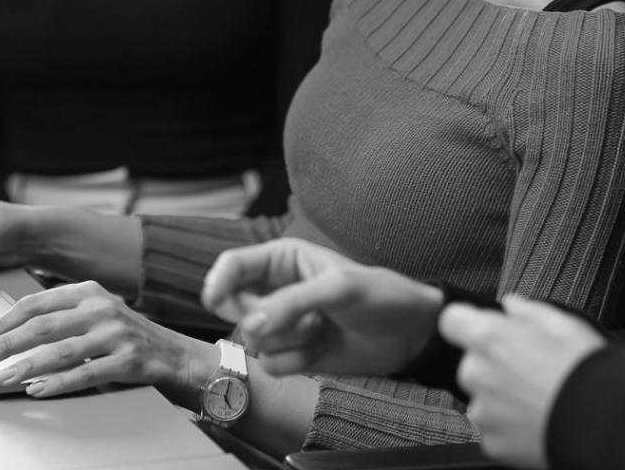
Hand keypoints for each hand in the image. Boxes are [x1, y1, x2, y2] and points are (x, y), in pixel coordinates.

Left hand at [0, 280, 216, 401]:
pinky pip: (85, 374)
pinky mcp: (127, 360)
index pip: (37, 302)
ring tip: (2, 377)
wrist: (174, 353)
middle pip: (43, 325)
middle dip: (6, 344)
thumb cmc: (126, 336)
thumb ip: (61, 316)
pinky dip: (57, 383)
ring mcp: (116, 334)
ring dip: (25, 366)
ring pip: (60, 351)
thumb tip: (11, 333)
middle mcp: (101, 308)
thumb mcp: (95, 313)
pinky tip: (37, 388)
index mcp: (89, 291)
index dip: (6, 321)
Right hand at [201, 238, 443, 376]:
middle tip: (300, 315)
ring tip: (321, 328)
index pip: (233, 265)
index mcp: (282, 259)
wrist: (409, 333)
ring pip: (252, 340)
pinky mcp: (292, 354)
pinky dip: (296, 362)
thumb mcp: (338, 289)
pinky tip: (322, 349)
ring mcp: (283, 324)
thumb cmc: (380, 296)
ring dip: (287, 340)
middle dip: (263, 318)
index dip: (218, 282)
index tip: (215, 301)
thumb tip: (250, 326)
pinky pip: (271, 365)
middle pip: (235, 308)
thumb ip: (291, 303)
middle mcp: (275, 291)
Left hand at [440, 297, 605, 469]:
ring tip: (539, 399)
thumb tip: (511, 306)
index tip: (484, 330)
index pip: (451, 320)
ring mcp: (484, 412)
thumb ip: (527, 310)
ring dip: (502, 398)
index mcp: (490, 338)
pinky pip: (494, 430)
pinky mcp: (493, 444)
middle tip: (529, 372)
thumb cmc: (587, 371)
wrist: (609, 425)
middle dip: (492, 365)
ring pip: (482, 399)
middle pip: (471, 363)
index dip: (468, 324)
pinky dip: (511, 427)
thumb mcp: (563, 324)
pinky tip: (538, 420)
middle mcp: (478, 373)